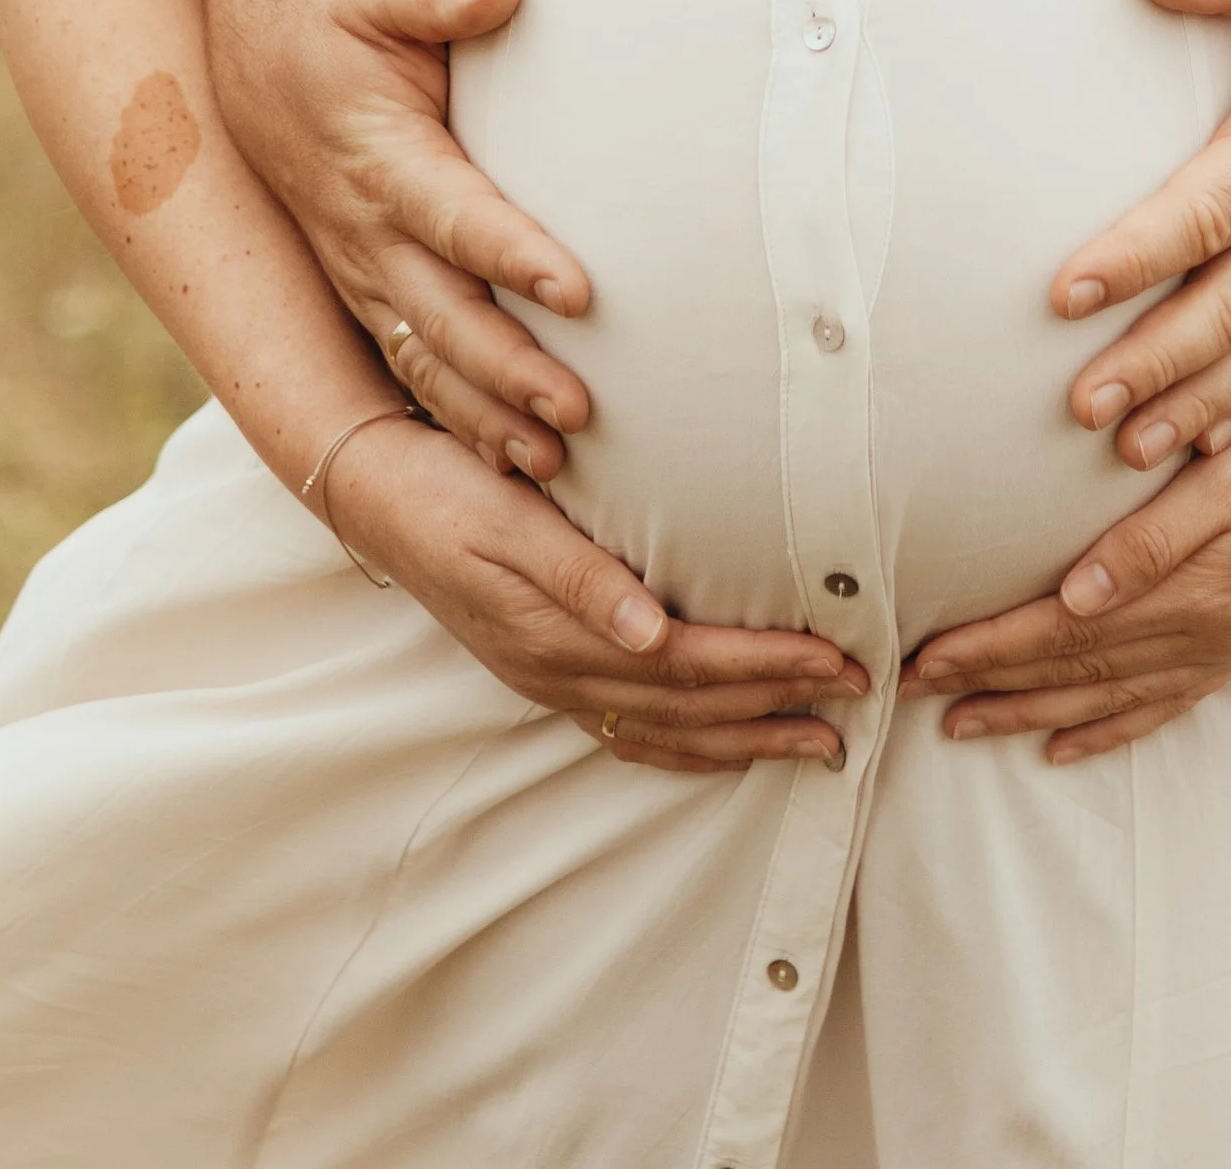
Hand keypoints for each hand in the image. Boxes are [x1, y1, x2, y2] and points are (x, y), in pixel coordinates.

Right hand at [207, 0, 596, 474]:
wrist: (261, 73)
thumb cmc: (341, 26)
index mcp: (383, 160)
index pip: (455, 216)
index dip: (513, 254)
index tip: (580, 290)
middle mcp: (371, 237)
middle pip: (446, 316)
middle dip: (510, 368)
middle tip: (581, 411)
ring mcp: (368, 280)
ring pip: (429, 363)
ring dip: (490, 416)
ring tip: (558, 464)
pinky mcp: (375, 302)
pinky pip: (417, 377)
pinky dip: (463, 426)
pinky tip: (520, 469)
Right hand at [333, 415, 865, 775]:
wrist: (374, 491)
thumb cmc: (447, 486)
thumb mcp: (511, 518)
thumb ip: (582, 576)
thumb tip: (656, 633)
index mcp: (558, 632)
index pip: (689, 665)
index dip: (767, 666)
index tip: (838, 659)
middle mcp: (557, 671)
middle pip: (689, 705)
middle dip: (779, 704)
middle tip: (857, 696)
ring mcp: (548, 681)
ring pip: (665, 730)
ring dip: (746, 737)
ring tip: (818, 740)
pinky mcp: (542, 672)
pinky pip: (627, 731)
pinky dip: (688, 744)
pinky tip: (725, 742)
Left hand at [905, 376, 1230, 759]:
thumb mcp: (1229, 478)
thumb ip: (1152, 539)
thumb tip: (1076, 594)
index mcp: (1189, 592)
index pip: (1063, 632)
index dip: (989, 647)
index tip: (923, 657)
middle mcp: (1200, 634)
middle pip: (1073, 673)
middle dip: (989, 686)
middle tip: (912, 694)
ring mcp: (1221, 645)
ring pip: (1107, 698)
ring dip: (1032, 714)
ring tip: (965, 725)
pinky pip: (1160, 705)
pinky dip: (1108, 729)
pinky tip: (1070, 743)